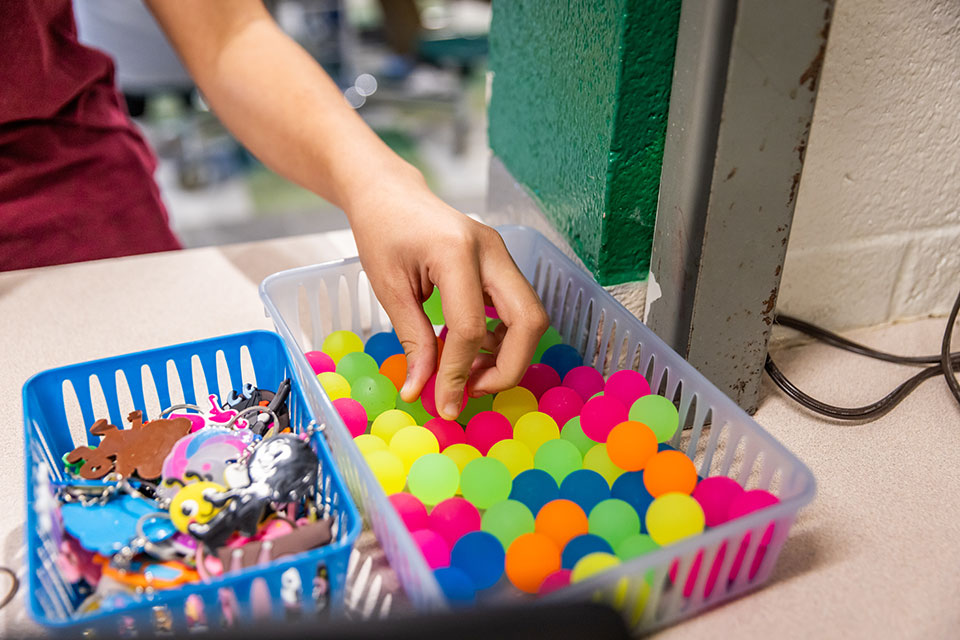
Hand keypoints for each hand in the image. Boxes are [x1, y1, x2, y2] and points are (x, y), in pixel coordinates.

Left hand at [346, 171, 548, 420]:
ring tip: (468, 374)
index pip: (471, 327)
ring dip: (509, 355)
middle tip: (473, 390)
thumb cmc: (382, 231)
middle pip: (529, 320)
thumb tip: (422, 392)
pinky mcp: (502, 263)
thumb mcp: (389, 288)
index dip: (458, 373)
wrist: (389, 193)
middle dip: (509, 367)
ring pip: (531, 316)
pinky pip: (518, 308)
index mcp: (456, 251)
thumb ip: (413, 340)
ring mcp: (502, 254)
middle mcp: (491, 250)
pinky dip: (503, 338)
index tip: (445, 403)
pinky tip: (473, 351)